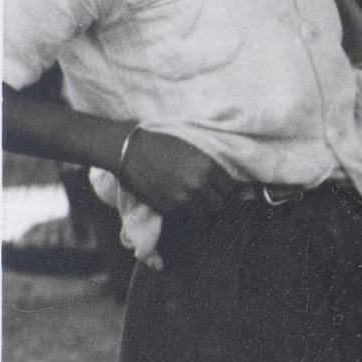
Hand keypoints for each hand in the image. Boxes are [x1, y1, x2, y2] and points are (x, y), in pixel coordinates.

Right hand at [117, 128, 234, 217]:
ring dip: (200, 212)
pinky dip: (183, 213)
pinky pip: (185, 218)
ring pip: (204, 216)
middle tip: (205, 198)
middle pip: (220, 205)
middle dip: (214, 203)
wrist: (126, 150)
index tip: (220, 190)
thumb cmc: (159, 144)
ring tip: (191, 203)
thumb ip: (211, 166)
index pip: (231, 188)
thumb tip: (236, 185)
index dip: (226, 190)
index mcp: (208, 166)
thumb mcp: (192, 149)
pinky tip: (175, 202)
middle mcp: (199, 184)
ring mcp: (184, 199)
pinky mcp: (169, 209)